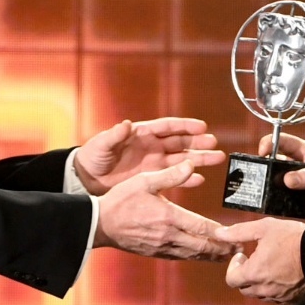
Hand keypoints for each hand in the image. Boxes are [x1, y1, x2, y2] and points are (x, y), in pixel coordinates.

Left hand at [76, 118, 225, 194]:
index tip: (201, 126)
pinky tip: (200, 179)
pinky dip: (186, 179)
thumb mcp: (102, 144)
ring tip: (216, 159)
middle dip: (198, 143)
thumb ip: (114, 135)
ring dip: (199, 159)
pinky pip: (173, 178)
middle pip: (180, 143)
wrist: (87, 178)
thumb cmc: (93, 156)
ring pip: (182, 160)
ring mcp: (154, 164)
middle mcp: (152, 147)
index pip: (168, 127)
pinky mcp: (152, 179)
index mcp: (142, 134)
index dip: (185, 126)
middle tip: (214, 144)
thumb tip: (125, 125)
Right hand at [94, 161, 233, 260]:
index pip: (201, 228)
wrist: (99, 224)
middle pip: (202, 247)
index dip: (221, 234)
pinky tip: (201, 255)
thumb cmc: (120, 200)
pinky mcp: (154, 252)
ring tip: (226, 256)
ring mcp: (161, 247)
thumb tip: (191, 165)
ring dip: (211, 256)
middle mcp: (168, 236)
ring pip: (193, 255)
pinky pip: (180, 257)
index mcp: (168, 217)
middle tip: (239, 250)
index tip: (236, 237)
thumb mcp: (144, 181)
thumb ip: (170, 175)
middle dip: (222, 249)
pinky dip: (195, 257)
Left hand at [215, 218, 304, 304]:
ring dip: (258, 282)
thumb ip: (238, 232)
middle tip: (255, 259)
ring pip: (259, 294)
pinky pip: (275, 297)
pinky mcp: (291, 299)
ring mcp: (278, 296)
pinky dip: (273, 288)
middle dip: (244, 275)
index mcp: (254, 273)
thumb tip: (219, 233)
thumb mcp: (264, 228)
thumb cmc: (293, 238)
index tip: (243, 255)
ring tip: (270, 265)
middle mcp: (264, 289)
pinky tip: (282, 273)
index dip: (233, 266)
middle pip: (244, 288)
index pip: (231, 279)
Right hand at [256, 132, 304, 218]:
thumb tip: (286, 180)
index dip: (271, 143)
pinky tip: (269, 204)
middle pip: (275, 164)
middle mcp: (300, 168)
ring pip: (276, 184)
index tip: (263, 152)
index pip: (284, 143)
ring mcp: (298, 186)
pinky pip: (283, 203)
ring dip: (268, 187)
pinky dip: (275, 204)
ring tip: (258, 190)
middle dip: (265, 168)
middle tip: (256, 175)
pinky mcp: (299, 204)